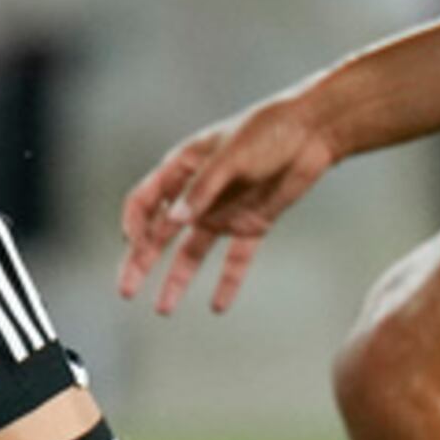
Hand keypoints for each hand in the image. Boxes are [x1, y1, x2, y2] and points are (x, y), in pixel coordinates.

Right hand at [117, 88, 345, 315]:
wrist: (314, 132)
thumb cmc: (269, 130)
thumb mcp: (232, 155)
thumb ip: (204, 188)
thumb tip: (175, 218)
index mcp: (184, 167)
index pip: (146, 200)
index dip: (134, 224)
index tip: (132, 246)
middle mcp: (199, 193)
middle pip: (161, 232)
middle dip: (141, 260)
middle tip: (125, 290)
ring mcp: (224, 211)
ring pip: (192, 252)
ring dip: (177, 278)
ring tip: (163, 308)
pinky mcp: (251, 224)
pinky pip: (235, 259)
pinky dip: (227, 282)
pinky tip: (218, 306)